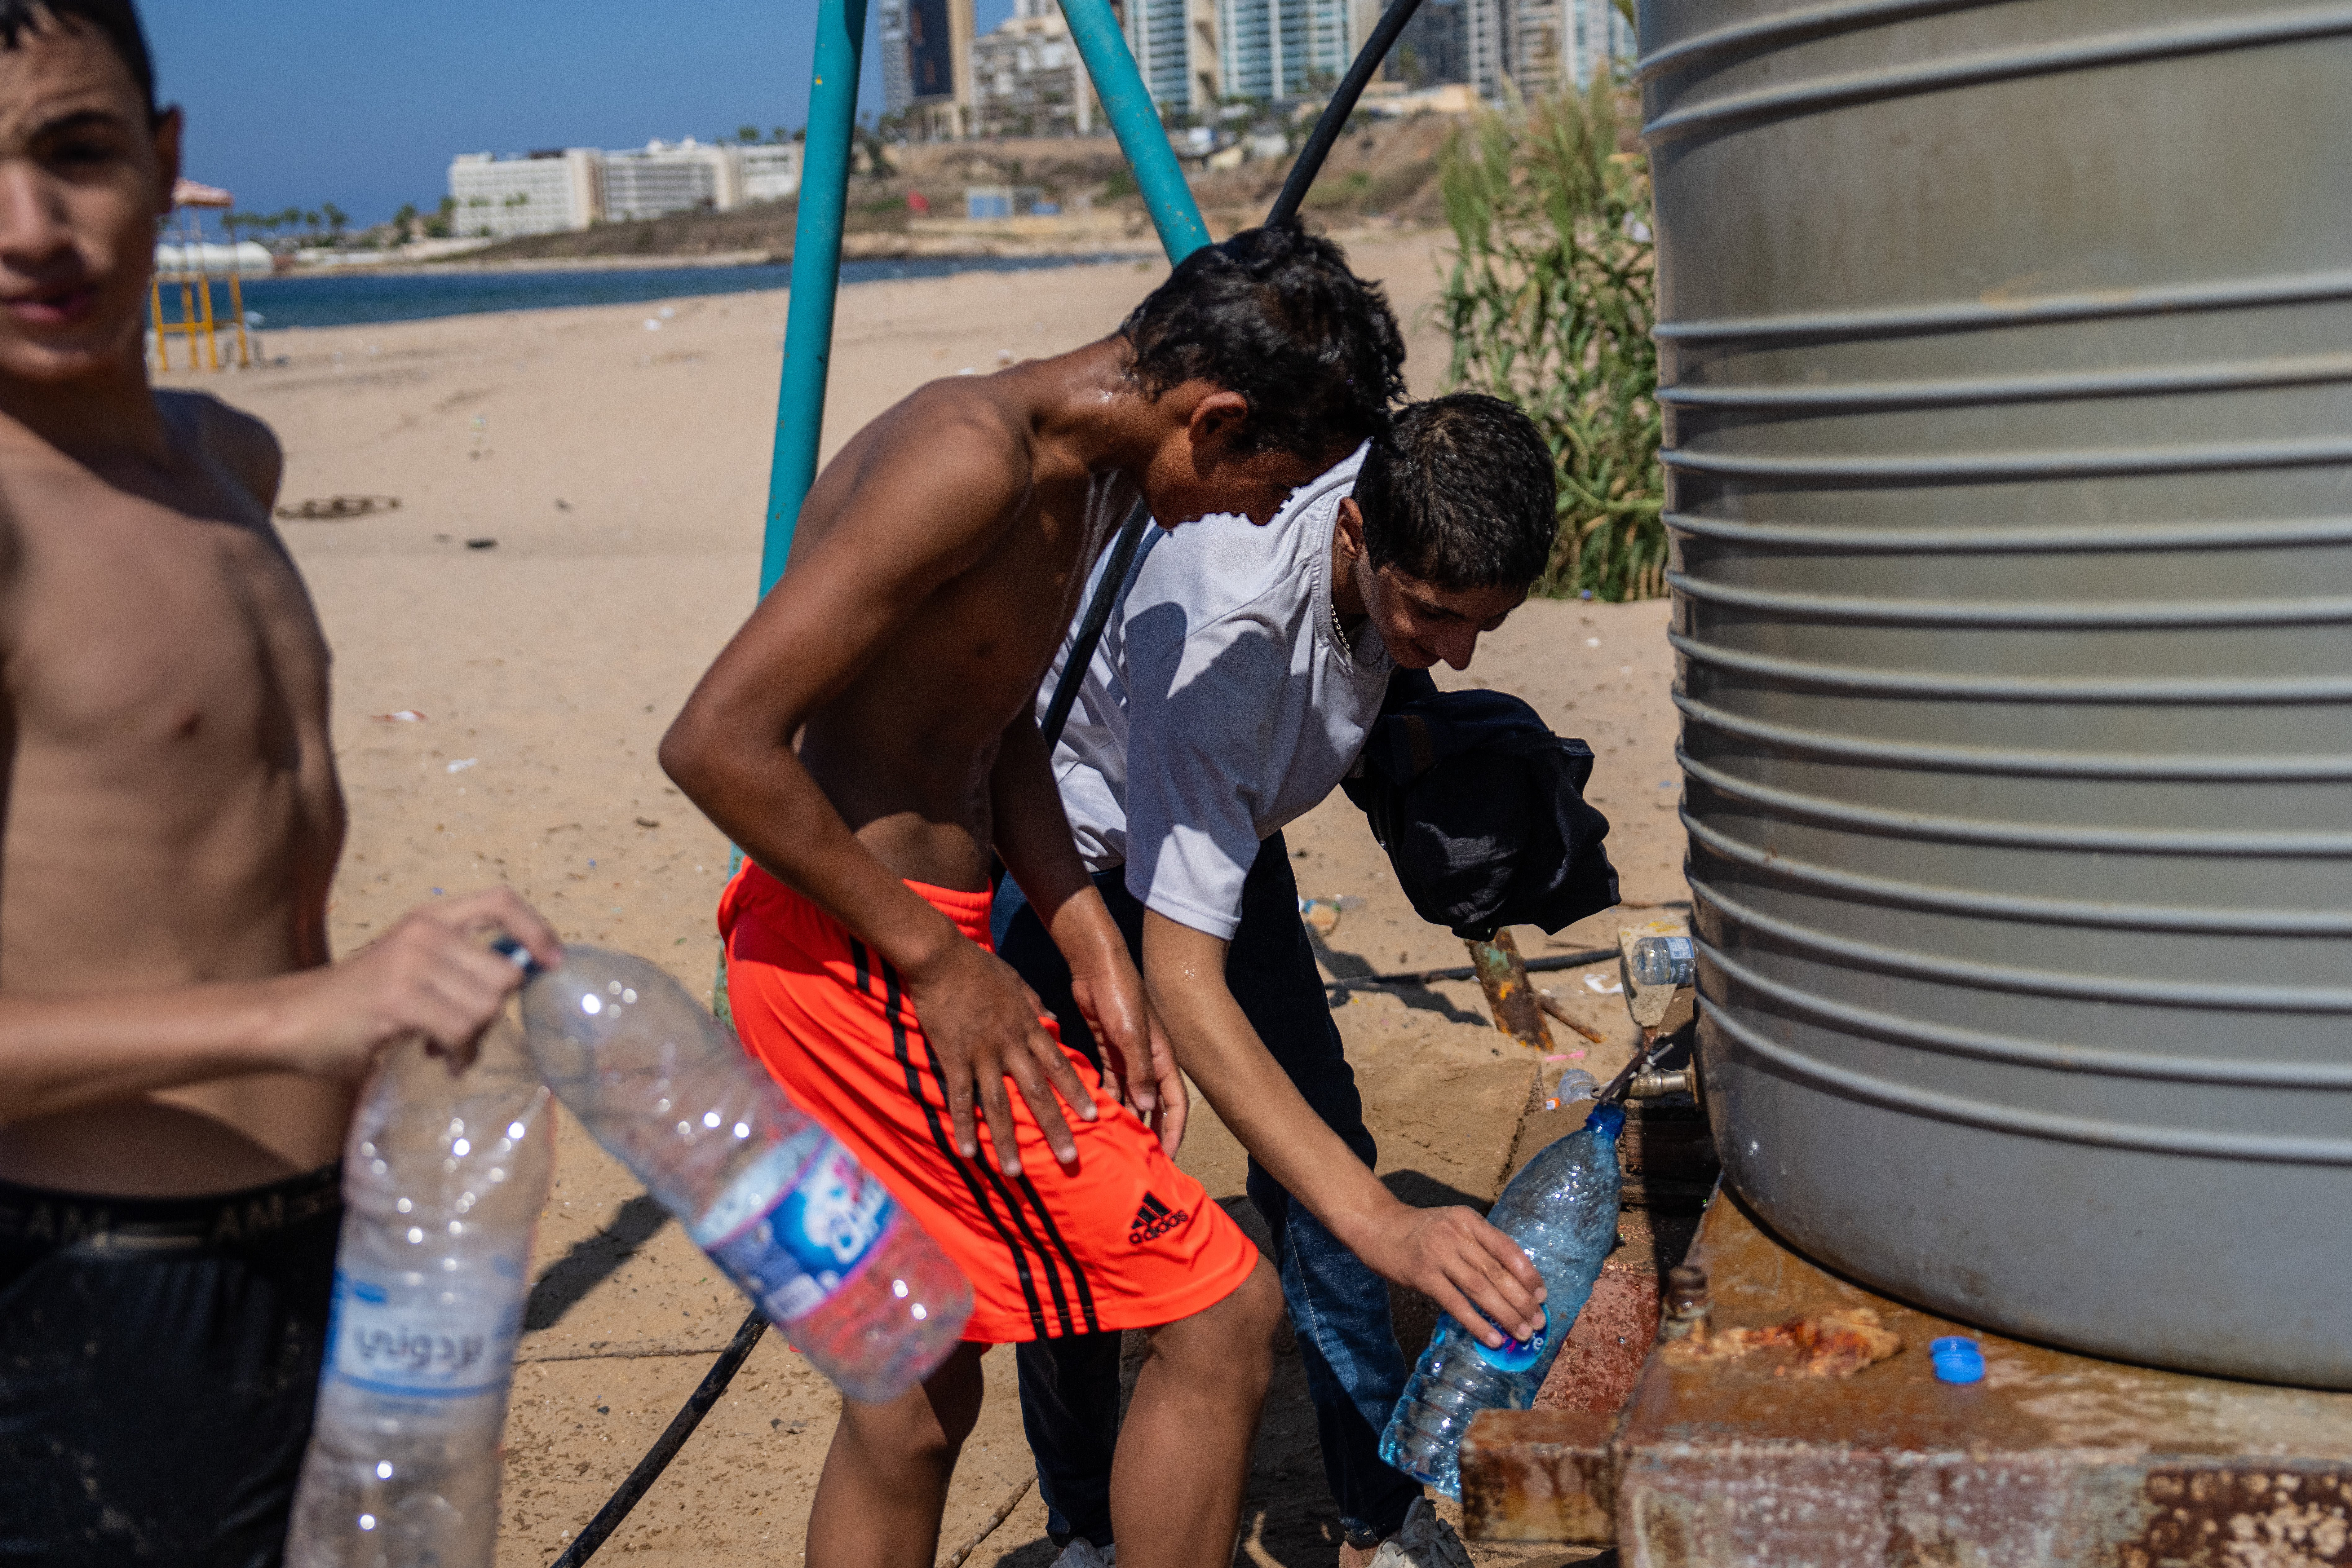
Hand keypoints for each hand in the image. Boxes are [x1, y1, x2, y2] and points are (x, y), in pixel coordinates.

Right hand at [279, 888, 562, 1078]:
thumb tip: (521, 980)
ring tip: (447, 1047)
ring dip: (473, 1039)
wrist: (290, 1020)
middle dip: (494, 1012)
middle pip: (505, 974)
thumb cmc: (357, 1002)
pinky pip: (460, 1031)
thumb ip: (460, 968)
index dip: (537, 928)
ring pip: (486, 1008)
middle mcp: (424, 932)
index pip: (501, 901)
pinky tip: (442, 1058)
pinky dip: (459, 1054)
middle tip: (465, 1032)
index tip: (554, 961)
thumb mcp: (413, 969)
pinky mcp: (398, 999)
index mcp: (430, 919)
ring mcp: (410, 963)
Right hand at [903, 936, 1095, 1176]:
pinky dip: (964, 1127)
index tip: (1094, 1116)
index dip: (1076, 1092)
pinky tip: (967, 1152)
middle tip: (1071, 1158)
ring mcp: (981, 1054)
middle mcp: (1010, 1046)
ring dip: (1007, 1141)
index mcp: (1028, 1027)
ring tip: (1015, 1172)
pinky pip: (960, 1098)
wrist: (942, 956)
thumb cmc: (979, 966)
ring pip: (999, 1105)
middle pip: (1036, 1093)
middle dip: (1055, 1127)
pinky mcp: (953, 1057)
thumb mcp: (1017, 983)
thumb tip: (1050, 1018)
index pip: (1059, 1065)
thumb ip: (1035, 1005)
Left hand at [1070, 956, 1186, 1156]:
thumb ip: (1141, 1071)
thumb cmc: (1121, 996)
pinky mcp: (1108, 1050)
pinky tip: (1095, 1116)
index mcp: (1164, 1058)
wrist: (1096, 967)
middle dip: (1149, 1132)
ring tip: (1115, 1145)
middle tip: (1139, 1160)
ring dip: (1125, 1118)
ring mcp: (1129, 1056)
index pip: (1176, 1105)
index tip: (1167, 1158)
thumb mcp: (1132, 1035)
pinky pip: (1110, 1083)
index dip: (1174, 1132)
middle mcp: (1149, 1061)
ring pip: (1130, 1097)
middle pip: (1153, 1105)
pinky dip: (1106, 1099)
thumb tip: (1148, 1108)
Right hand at [1350, 1201, 1546, 1349]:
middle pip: (1498, 1271)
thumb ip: (1479, 1245)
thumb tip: (1513, 1282)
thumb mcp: (1453, 1225)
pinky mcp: (1422, 1275)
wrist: (1377, 1226)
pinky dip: (1477, 1323)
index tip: (1542, 1295)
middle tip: (1539, 1322)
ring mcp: (1439, 1254)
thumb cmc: (1420, 1231)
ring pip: (1481, 1289)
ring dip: (1506, 1314)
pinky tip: (1492, 1339)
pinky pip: (1456, 1304)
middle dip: (1522, 1300)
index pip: (1507, 1248)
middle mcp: (1456, 1234)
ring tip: (1523, 1333)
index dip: (1528, 1274)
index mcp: (1469, 1221)